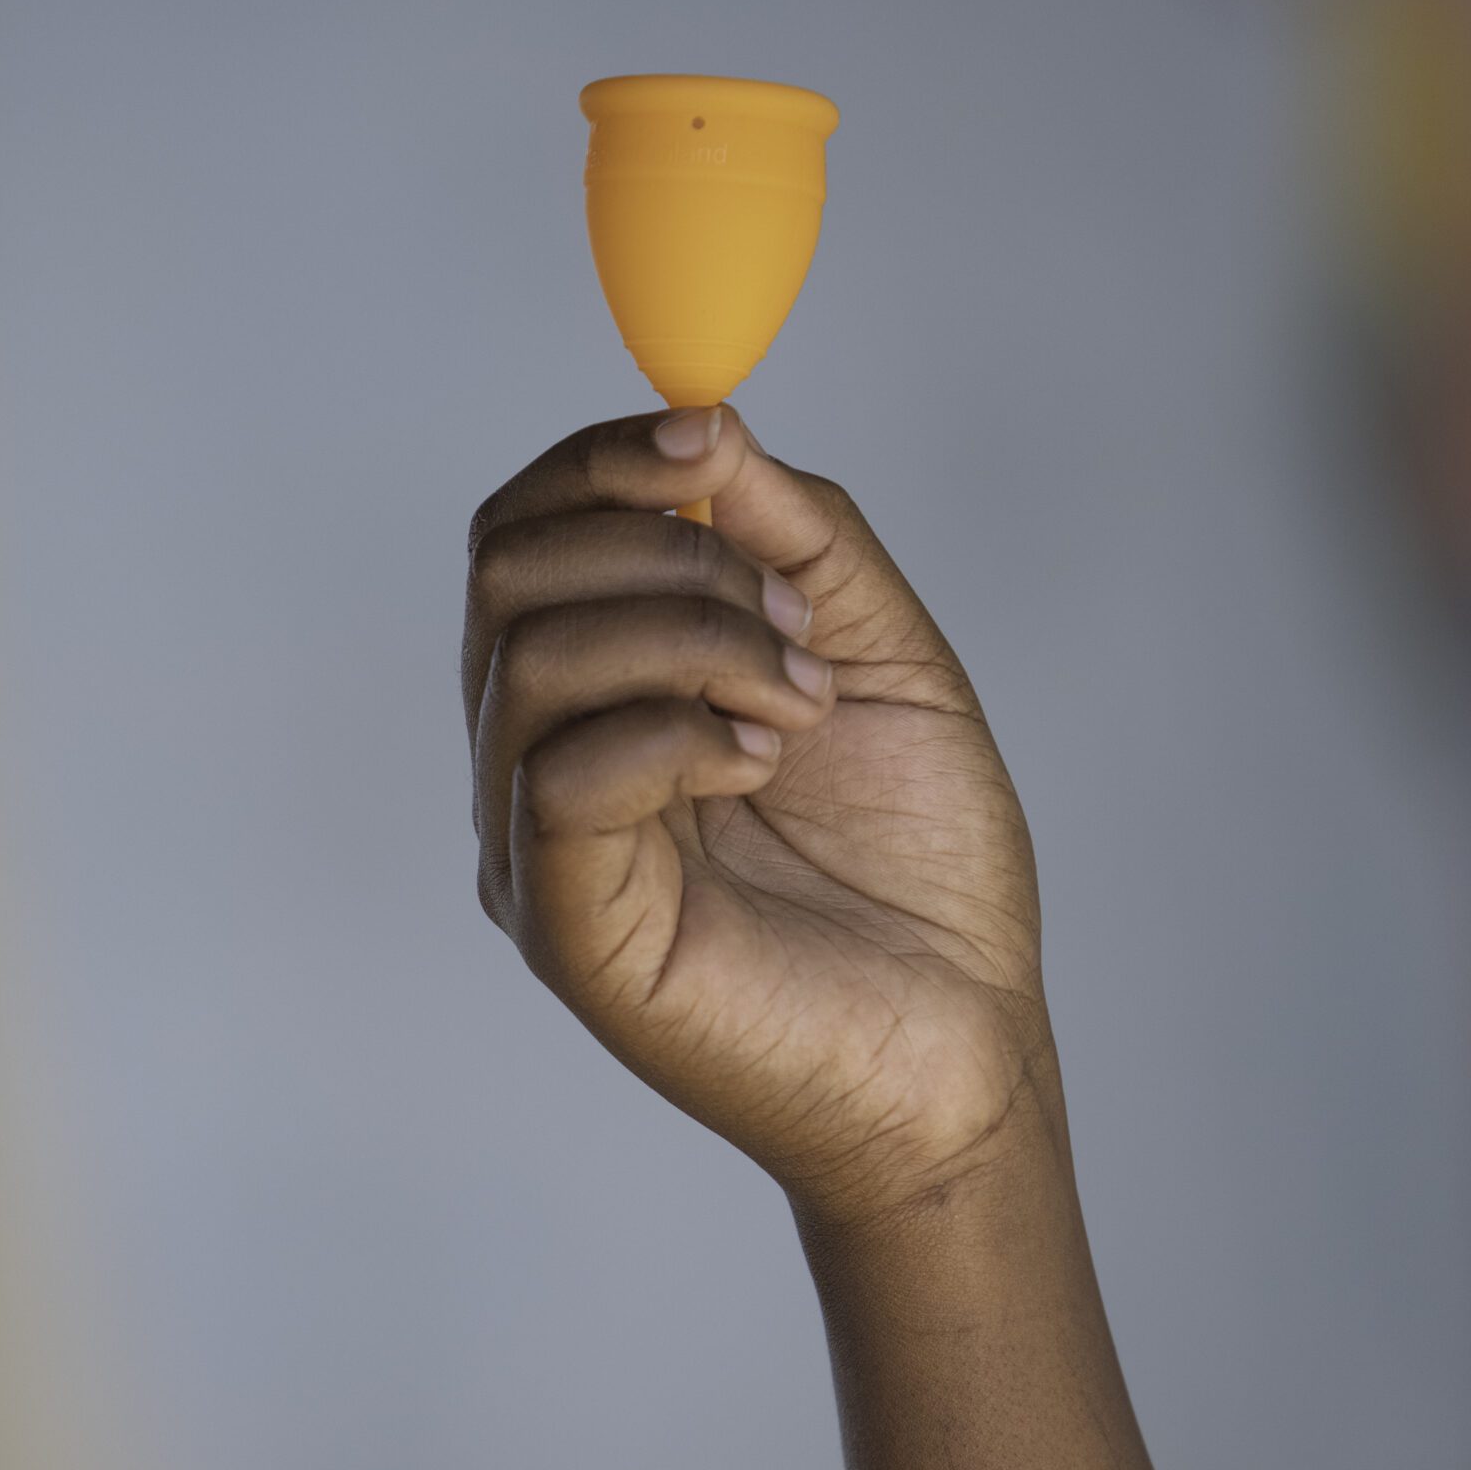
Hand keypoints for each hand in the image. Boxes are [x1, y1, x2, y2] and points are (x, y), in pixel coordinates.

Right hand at [463, 407, 1054, 1217]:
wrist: (965, 1048)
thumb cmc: (922, 873)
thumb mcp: (879, 655)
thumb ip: (792, 536)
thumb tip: (702, 421)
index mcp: (597, 697)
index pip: (525, 535)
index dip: (599, 463)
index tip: (707, 441)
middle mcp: (540, 765)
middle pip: (504, 574)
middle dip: (657, 547)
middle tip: (791, 618)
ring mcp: (539, 852)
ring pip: (529, 661)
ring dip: (691, 637)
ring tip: (799, 702)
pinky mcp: (568, 931)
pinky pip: (561, 778)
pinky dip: (676, 731)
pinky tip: (765, 763)